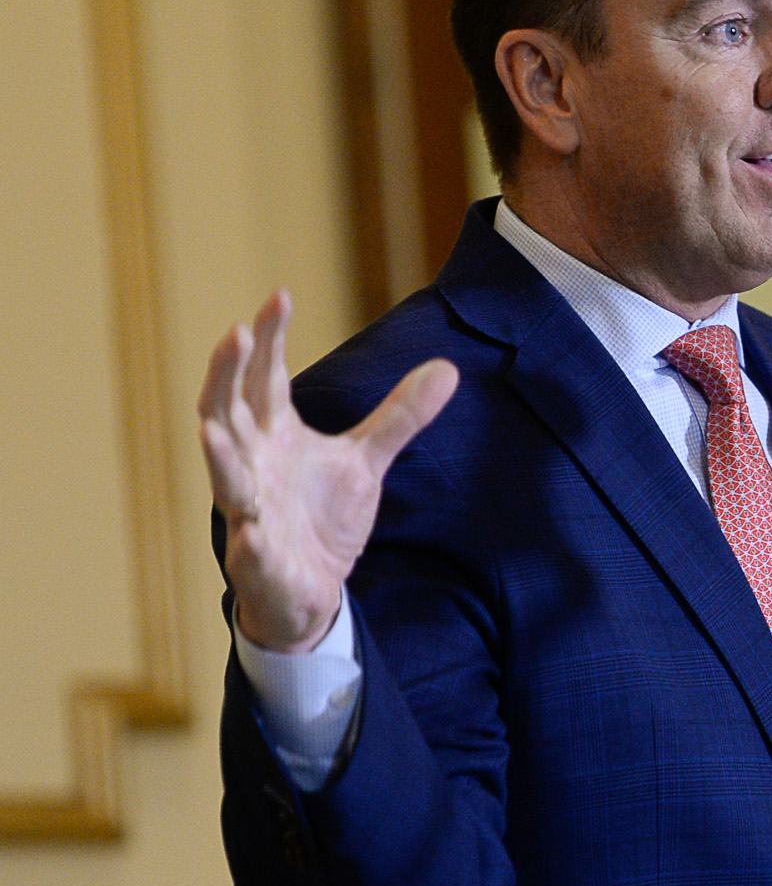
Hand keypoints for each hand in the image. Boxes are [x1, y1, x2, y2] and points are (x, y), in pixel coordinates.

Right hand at [198, 289, 457, 651]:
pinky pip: (249, 546)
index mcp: (273, 433)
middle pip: (228, 408)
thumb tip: (448, 368)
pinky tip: (250, 530)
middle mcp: (252, 463)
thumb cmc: (323, 517)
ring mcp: (249, 509)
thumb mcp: (367, 462)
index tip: (279, 295)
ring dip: (219, 452)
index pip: (266, 376)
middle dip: (228, 372)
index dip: (270, 337)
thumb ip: (399, 416)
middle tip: (235, 331)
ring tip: (210, 427)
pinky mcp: (258, 558)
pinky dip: (249, 537)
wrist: (312, 590)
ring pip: (223, 474)